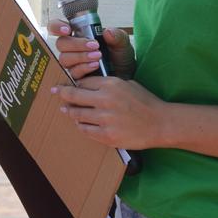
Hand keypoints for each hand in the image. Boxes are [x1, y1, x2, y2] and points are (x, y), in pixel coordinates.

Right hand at [48, 20, 135, 80]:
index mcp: (78, 35)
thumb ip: (117, 36)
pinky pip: (72, 72)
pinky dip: (83, 68)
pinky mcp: (75, 76)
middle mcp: (71, 48)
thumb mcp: (122, 44)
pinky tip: (95, 65)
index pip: (56, 27)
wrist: (126, 76)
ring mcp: (72, 63)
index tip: (67, 30)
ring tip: (98, 57)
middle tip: (94, 45)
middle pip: (61, 44)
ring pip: (65, 58)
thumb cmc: (120, 57)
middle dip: (76, 44)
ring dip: (80, 56)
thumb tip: (107, 32)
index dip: (56, 27)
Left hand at [51, 75, 166, 149]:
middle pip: (73, 95)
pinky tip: (80, 123)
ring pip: (76, 114)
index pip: (83, 82)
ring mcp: (105, 119)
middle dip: (62, 93)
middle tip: (55, 92)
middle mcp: (106, 100)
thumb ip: (107, 84)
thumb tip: (85, 84)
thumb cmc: (145, 102)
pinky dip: (80, 126)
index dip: (74, 84)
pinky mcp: (107, 135)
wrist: (161, 123)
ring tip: (66, 110)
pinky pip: (85, 130)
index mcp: (111, 84)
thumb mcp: (127, 84)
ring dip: (70, 112)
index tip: (67, 85)